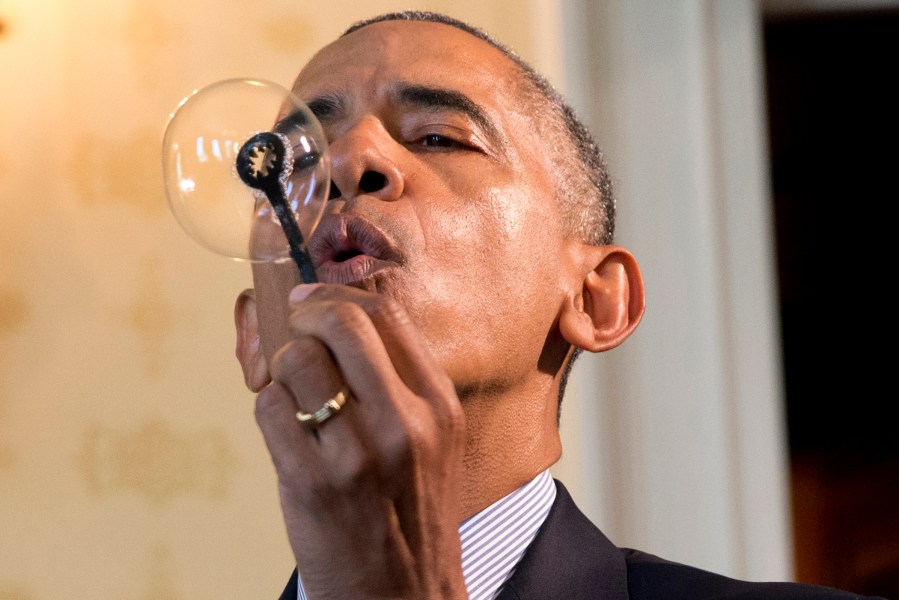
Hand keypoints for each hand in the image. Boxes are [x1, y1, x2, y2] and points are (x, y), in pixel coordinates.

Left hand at [254, 283, 467, 599]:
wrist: (402, 596)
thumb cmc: (409, 512)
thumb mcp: (431, 440)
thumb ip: (397, 381)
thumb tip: (337, 317)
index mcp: (438, 405)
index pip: (385, 315)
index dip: (338, 294)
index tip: (315, 301)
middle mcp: (406, 423)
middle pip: (340, 322)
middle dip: (305, 314)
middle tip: (295, 328)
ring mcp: (358, 453)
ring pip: (297, 360)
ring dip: (283, 367)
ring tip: (294, 392)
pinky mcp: (312, 484)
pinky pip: (270, 407)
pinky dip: (269, 408)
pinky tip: (286, 430)